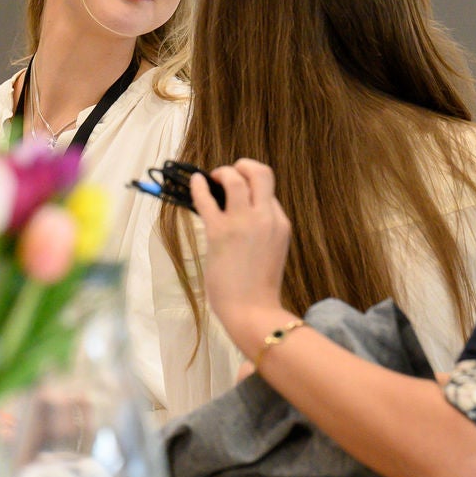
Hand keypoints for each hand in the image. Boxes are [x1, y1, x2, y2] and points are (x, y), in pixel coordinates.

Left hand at [191, 160, 292, 347]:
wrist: (253, 311)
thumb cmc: (258, 288)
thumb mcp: (272, 251)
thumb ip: (263, 231)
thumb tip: (239, 217)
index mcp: (280, 223)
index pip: (268, 192)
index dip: (251, 187)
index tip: (237, 192)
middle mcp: (266, 217)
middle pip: (261, 172)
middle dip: (244, 165)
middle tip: (229, 172)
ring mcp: (244, 223)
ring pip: (235, 178)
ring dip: (222, 173)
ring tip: (212, 179)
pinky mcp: (220, 232)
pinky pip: (206, 198)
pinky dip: (198, 186)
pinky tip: (194, 182)